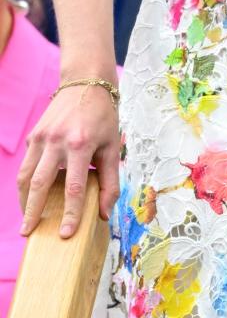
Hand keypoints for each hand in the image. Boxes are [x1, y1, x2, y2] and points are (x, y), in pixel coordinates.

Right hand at [18, 87, 120, 237]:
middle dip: (33, 212)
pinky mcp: (34, 136)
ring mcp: (42, 138)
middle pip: (40, 184)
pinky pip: (26, 164)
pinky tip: (29, 197)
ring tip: (25, 220)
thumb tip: (104, 213)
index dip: (71, 213)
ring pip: (25, 175)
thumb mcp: (113, 147)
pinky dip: (25, 183)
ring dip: (23, 200)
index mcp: (81, 145)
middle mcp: (57, 142)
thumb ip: (111, 182)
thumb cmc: (103, 118)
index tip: (67, 234)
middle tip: (28, 233)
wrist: (85, 84)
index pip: (75, 188)